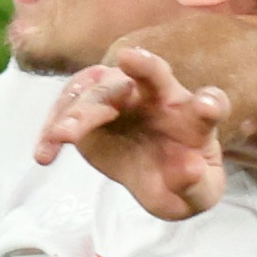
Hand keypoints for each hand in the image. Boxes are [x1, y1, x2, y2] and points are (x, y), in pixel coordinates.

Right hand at [35, 46, 230, 219]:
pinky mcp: (93, 112)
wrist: (158, 179)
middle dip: (142, 66)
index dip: (210, 103)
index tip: (206, 107)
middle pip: (154, 75)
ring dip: (82, 108)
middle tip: (128, 60)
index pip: (211, 103)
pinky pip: (69, 112)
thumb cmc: (183, 181)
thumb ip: (195, 187)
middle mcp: (162, 98)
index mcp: (196, 118)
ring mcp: (125, 99)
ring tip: (63, 134)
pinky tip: (45, 154)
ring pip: (102, 90)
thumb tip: (188, 168)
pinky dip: (55, 130)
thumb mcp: (197, 196)